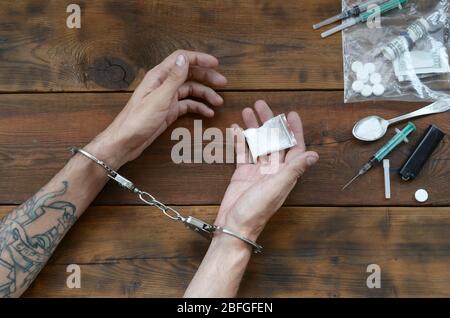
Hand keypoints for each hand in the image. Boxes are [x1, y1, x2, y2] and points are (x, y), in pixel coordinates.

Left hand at [87, 50, 226, 167]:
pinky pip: (187, 105)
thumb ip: (173, 78)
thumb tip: (184, 58)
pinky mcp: (168, 111)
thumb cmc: (137, 120)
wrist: (125, 141)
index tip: (215, 63)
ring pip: (190, 91)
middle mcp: (163, 84)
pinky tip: (208, 113)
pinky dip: (198, 107)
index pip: (181, 59)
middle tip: (223, 83)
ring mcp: (166, 98)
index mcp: (159, 76)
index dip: (199, 59)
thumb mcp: (159, 98)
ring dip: (205, 94)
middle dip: (207, 77)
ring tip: (219, 102)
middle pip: (189, 74)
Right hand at [214, 100, 318, 242]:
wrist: (234, 226)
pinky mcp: (242, 173)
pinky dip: (239, 140)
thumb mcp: (276, 188)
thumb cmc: (255, 211)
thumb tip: (314, 155)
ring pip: (257, 143)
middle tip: (261, 105)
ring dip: (253, 127)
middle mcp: (273, 170)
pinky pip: (242, 152)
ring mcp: (257, 171)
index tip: (291, 114)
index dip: (294, 130)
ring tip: (247, 110)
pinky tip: (235, 128)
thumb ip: (293, 170)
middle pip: (273, 140)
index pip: (293, 147)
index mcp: (284, 173)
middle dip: (269, 122)